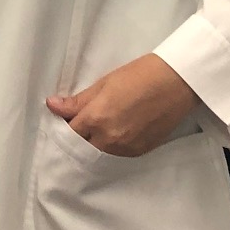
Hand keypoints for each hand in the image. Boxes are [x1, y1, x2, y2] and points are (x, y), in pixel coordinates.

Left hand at [45, 55, 199, 158]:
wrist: (176, 83)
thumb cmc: (140, 75)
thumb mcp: (104, 83)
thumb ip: (78, 100)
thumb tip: (52, 105)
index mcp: (97, 118)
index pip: (68, 133)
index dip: (63, 126)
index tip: (63, 119)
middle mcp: (109, 138)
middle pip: (81, 147)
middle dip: (76, 138)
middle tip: (78, 125)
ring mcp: (125, 148)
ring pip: (99, 153)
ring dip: (93, 143)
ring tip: (98, 126)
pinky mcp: (139, 152)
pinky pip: (117, 154)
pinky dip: (111, 146)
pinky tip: (115, 131)